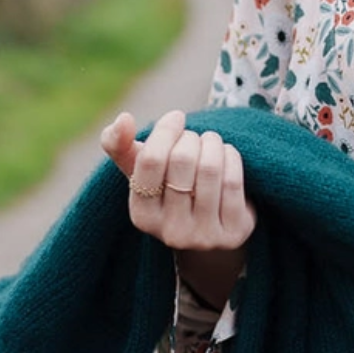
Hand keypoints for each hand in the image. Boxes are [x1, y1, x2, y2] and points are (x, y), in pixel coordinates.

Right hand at [100, 110, 256, 307]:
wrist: (211, 224)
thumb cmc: (169, 188)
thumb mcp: (141, 171)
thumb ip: (120, 144)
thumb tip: (123, 119)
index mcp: (141, 216)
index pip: (150, 160)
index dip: (166, 130)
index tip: (176, 117)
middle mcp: (171, 231)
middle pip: (182, 160)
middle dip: (190, 137)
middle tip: (194, 137)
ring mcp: (204, 235)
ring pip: (210, 168)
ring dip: (212, 143)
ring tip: (210, 141)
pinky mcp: (234, 232)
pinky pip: (233, 180)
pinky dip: (231, 157)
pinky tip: (226, 155)